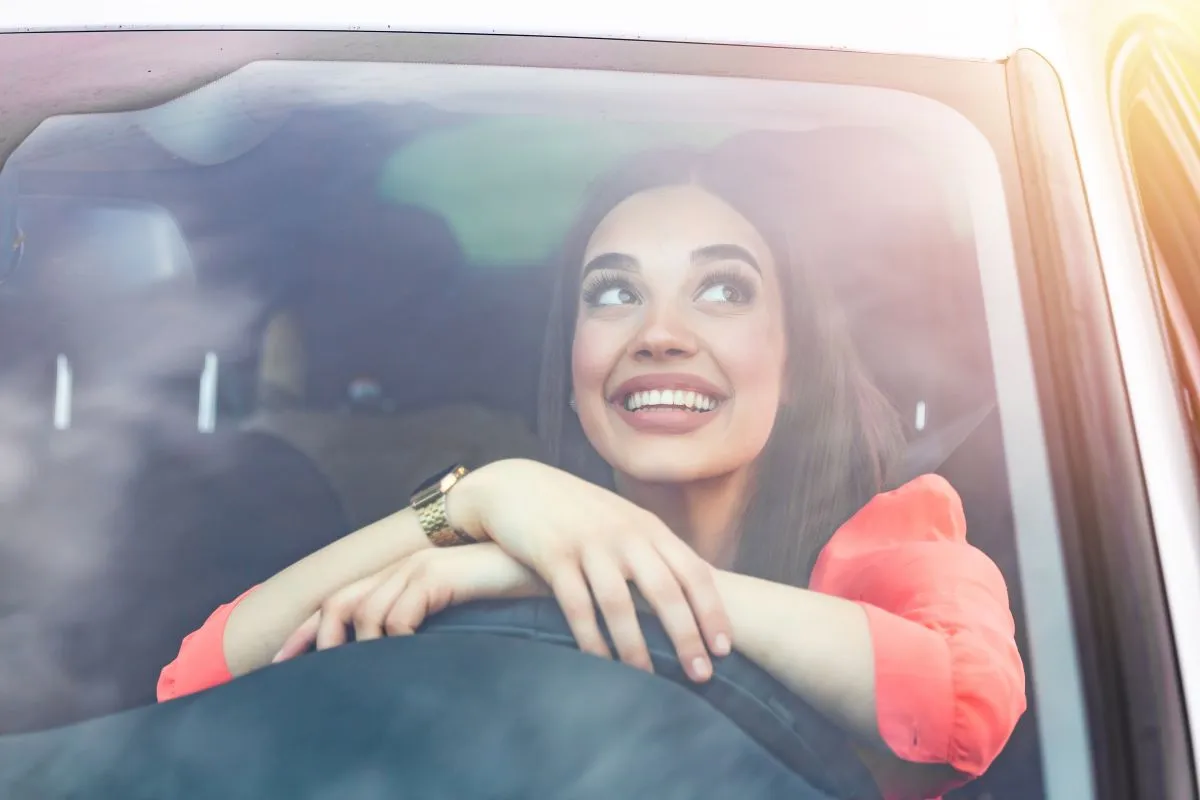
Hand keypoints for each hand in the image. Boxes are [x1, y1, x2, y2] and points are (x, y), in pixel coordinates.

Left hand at [273, 543, 544, 661]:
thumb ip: (420, 623)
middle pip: (341, 600)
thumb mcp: (449, 610)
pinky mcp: (438, 574)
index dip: (308, 628)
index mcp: (398, 574)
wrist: (532, 559)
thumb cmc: (495, 591)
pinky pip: (401, 612)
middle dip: (317, 638)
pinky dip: (395, 637)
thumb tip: (390, 660)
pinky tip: (402, 655)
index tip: (283, 659)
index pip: (341, 599)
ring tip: (362, 673)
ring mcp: (418, 568)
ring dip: (360, 645)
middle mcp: (400, 567)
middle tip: (306, 671)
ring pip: (366, 609)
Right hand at [448, 459, 731, 681]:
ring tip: (650, 680)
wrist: (519, 486)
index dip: (712, 611)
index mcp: (647, 527)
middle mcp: (624, 534)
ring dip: (637, 647)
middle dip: (686, 636)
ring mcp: (588, 545)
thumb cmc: (577, 512)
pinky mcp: (553, 557)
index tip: (724, 648)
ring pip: (620, 603)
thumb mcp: (622, 521)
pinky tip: (600, 664)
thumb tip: (687, 594)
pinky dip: (590, 639)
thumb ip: (652, 550)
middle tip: (701, 676)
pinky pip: (576, 606)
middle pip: (665, 590)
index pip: (693, 571)